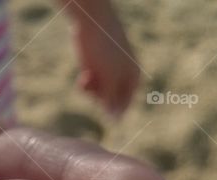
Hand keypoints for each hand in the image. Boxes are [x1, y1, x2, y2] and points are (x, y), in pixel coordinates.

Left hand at [70, 1, 140, 115]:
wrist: (91, 23)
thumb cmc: (105, 48)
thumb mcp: (109, 76)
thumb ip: (112, 99)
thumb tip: (116, 121)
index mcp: (133, 78)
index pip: (125, 105)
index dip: (114, 111)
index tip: (103, 113)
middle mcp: (122, 78)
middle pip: (110, 102)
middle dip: (100, 99)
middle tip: (95, 89)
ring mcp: (107, 73)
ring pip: (98, 96)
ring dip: (91, 92)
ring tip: (88, 79)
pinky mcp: (95, 69)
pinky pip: (90, 86)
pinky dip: (85, 85)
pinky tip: (83, 76)